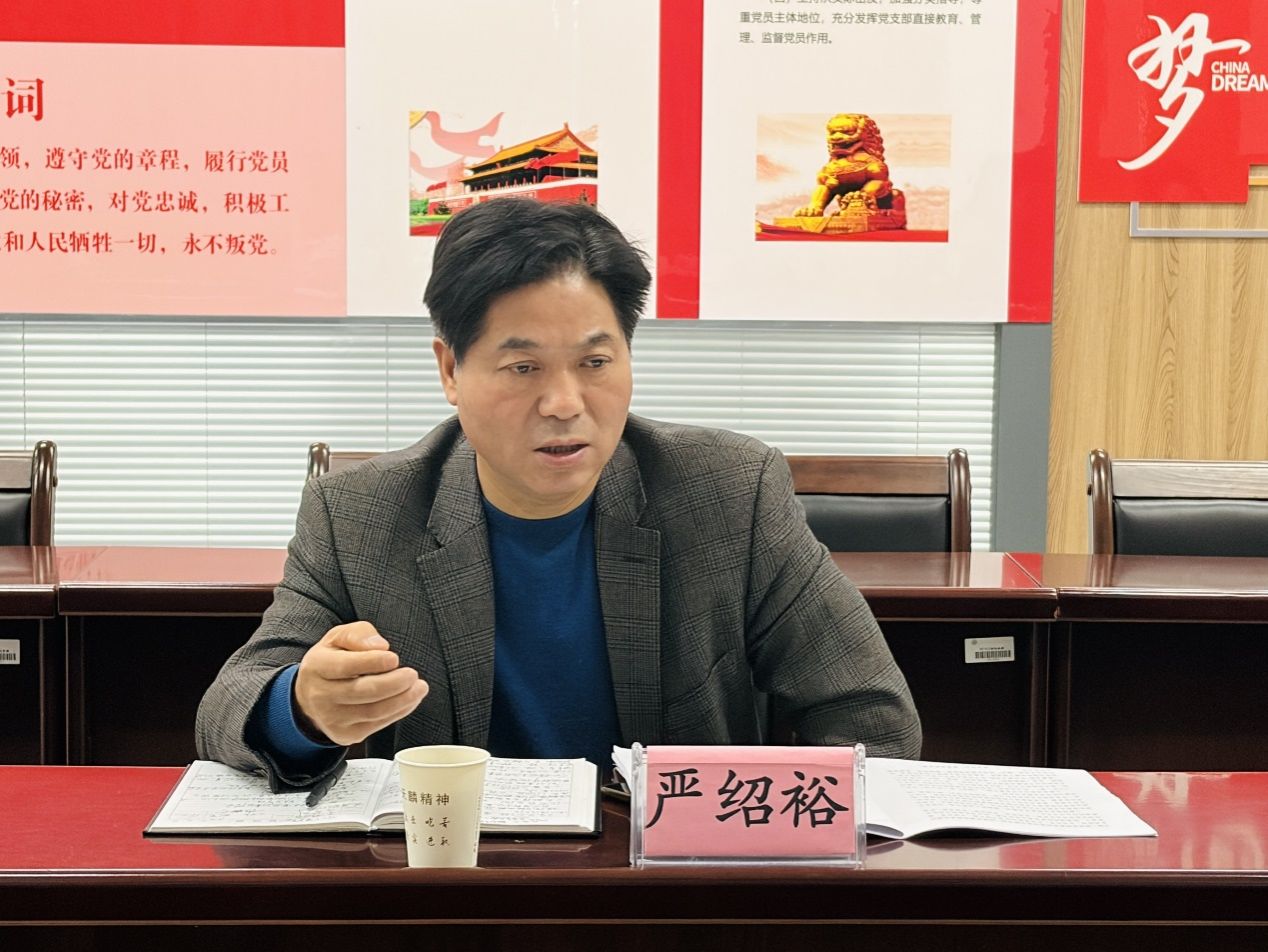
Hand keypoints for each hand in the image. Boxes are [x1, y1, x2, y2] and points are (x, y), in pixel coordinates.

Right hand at [293, 621, 428, 745]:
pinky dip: (398, 712)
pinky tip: (410, 700)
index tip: (394, 658)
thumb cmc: (332, 660)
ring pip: (373, 711)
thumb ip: (358, 635)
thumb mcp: (338, 637)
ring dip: (402, 700)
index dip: (372, 662)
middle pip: (362, 692)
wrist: (312, 695)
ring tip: (419, 687)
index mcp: (317, 667)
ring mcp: (332, 718)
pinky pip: (377, 725)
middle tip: (412, 674)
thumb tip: (379, 646)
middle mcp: (320, 695)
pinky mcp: (345, 734)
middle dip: (393, 683)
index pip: (345, 666)